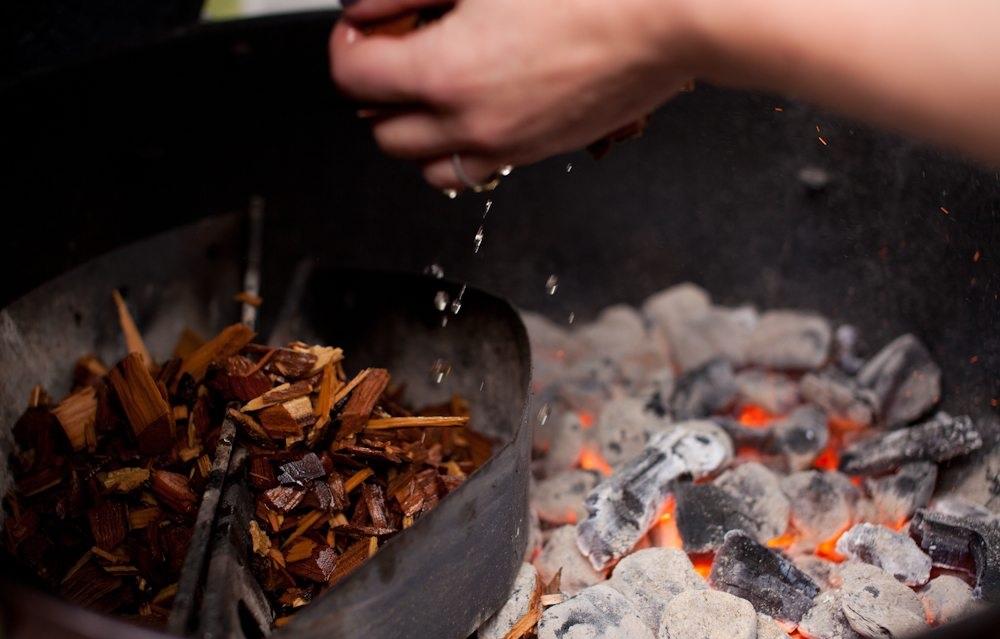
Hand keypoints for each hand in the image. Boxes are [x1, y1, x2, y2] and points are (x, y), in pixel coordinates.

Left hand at [331, 0, 701, 189]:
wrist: (668, 16)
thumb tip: (367, 8)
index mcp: (444, 72)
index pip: (353, 78)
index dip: (345, 46)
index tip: (361, 29)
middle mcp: (469, 123)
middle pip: (382, 131)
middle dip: (374, 93)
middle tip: (391, 54)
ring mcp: (505, 146)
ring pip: (425, 165)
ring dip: (414, 130)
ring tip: (428, 91)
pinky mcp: (537, 152)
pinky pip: (475, 170)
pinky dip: (458, 149)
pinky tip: (473, 110)